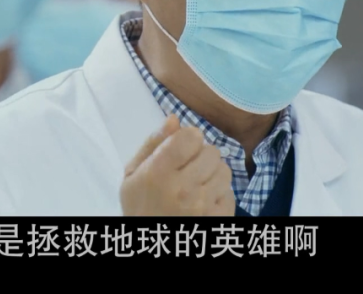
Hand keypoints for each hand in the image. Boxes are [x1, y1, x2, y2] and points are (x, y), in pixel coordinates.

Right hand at [120, 114, 234, 215]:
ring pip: (225, 170)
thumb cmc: (139, 206)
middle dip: (201, 156)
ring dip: (213, 174)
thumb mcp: (132, 174)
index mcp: (159, 172)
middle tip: (188, 169)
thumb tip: (174, 119)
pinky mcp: (218, 218)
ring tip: (197, 185)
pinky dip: (219, 195)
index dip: (188, 138)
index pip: (191, 136)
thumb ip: (153, 144)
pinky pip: (230, 193)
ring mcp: (203, 205)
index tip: (181, 149)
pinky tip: (204, 201)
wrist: (150, 242)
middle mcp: (183, 187)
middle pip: (212, 152)